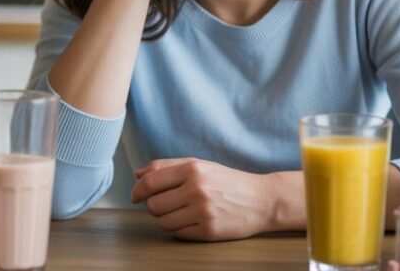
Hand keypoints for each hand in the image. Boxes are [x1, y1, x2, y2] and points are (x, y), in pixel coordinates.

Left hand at [131, 158, 275, 240]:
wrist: (262, 200)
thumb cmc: (227, 181)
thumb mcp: (200, 165)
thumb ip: (167, 167)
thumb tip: (137, 174)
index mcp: (193, 169)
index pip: (150, 182)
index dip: (138, 190)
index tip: (136, 196)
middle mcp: (197, 190)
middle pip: (153, 205)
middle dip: (155, 206)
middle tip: (169, 203)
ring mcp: (203, 212)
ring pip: (163, 222)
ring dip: (167, 219)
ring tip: (183, 211)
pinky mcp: (208, 231)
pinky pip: (178, 234)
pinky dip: (180, 229)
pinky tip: (193, 221)